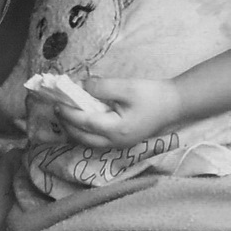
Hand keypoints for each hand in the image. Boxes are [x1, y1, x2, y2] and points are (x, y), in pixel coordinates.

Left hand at [51, 74, 183, 149]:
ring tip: (65, 114)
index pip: (84, 123)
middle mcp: (115, 142)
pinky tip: (81, 120)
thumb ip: (101, 86)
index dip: (68, 113)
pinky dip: (84, 132)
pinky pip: (96, 140)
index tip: (56, 103)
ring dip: (74, 130)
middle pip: (82, 137)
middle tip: (56, 108)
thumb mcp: (126, 86)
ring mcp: (119, 144)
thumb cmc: (152, 95)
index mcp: (116, 130)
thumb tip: (80, 86)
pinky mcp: (122, 141)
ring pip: (88, 142)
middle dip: (67, 124)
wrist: (174, 105)